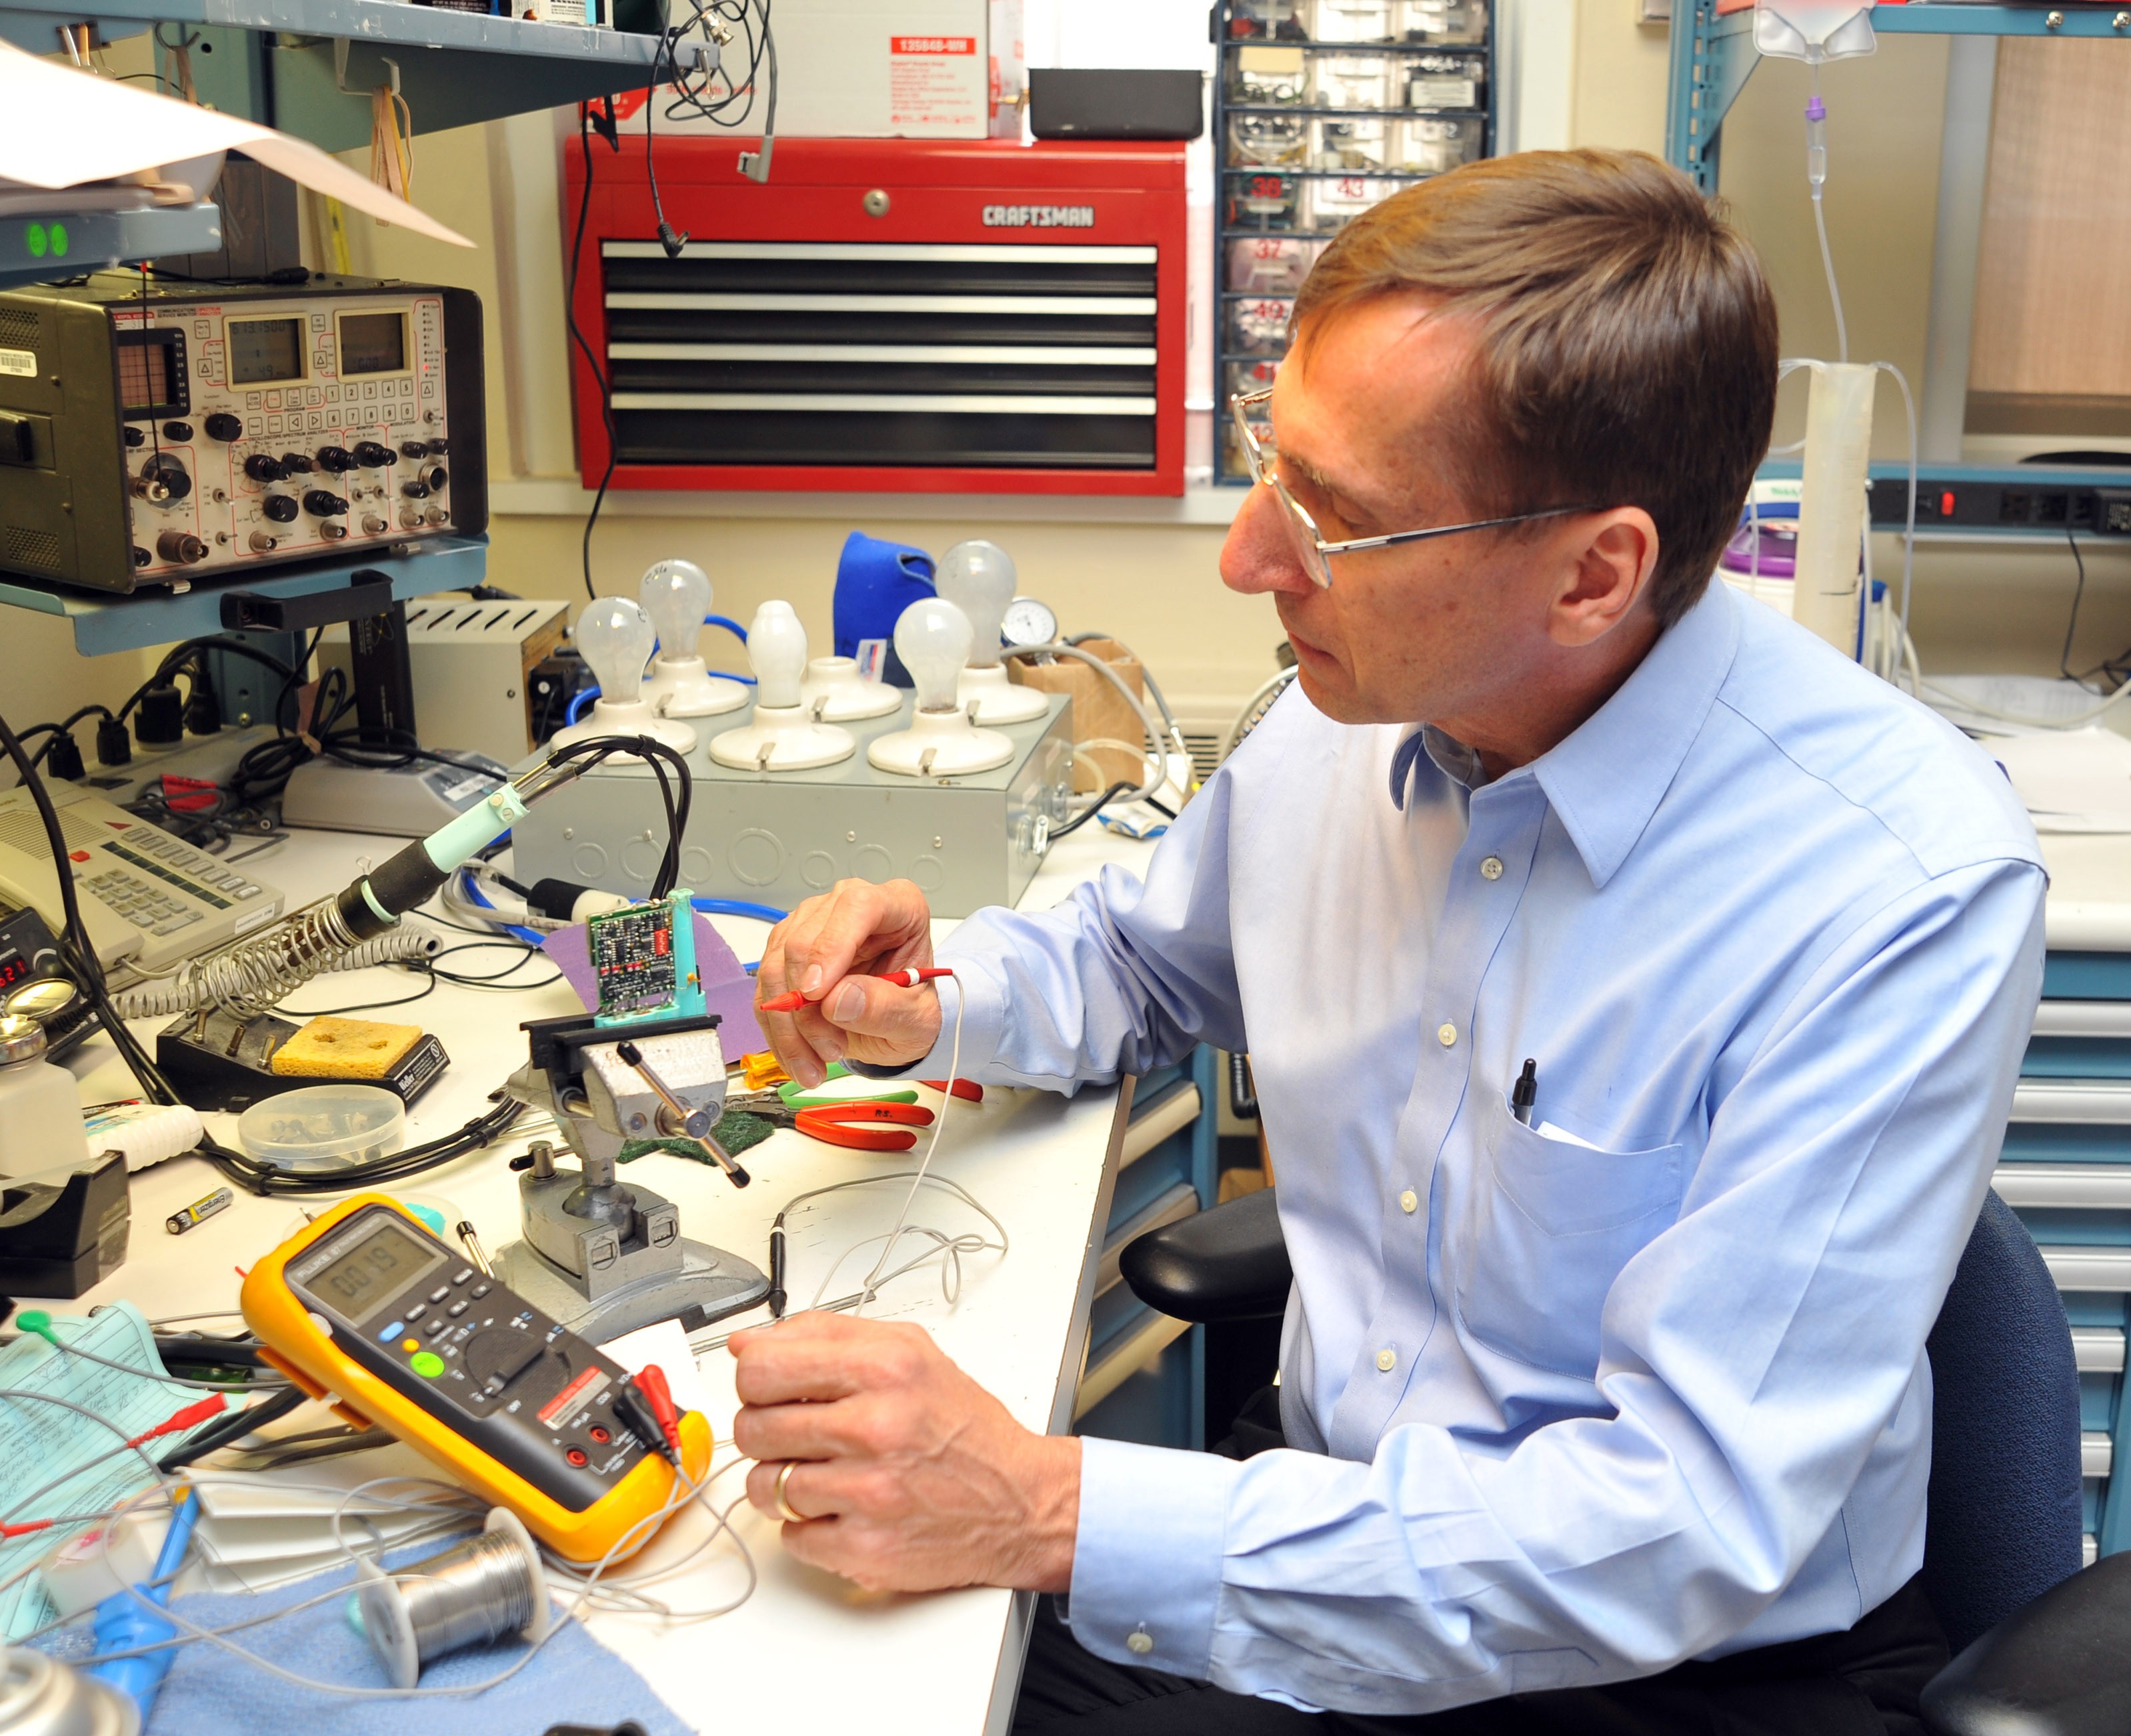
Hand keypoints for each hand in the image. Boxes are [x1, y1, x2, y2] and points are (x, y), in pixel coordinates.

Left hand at [732, 1312, 1078, 1593]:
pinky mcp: (864, 1549)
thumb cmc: (963, 1427)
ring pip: (764, 1487)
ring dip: (784, 1484)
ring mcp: (868, 1493)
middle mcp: (876, 1426)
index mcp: (884, 1367)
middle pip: (753, 1428)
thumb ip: (824, 1335)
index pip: (761, 1367)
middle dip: (766, 1433)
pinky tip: (845, 1510)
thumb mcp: (908, 1351)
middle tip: (800, 1435)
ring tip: (825, 1475)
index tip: (769, 1389)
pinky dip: (809, 1527)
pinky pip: (790, 1536)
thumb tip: (744, 1345)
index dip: (754, 1379)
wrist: (1019, 1501)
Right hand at [755, 878, 943, 1086]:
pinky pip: (767, 992)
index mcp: (897, 905)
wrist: (894, 1024)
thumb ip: (887, 1008)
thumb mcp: (919, 1020)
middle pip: (804, 941)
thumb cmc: (911, 1009)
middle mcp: (847, 906)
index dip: (831, 948)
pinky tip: (799, 1058)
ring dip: (790, 1026)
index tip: (817, 995)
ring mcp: (810, 926)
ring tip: (817, 1063)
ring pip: (776, 970)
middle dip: (808, 1007)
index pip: (856, 907)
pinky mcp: (784, 953)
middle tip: (831, 1048)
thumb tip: (838, 1001)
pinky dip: (778, 1032)